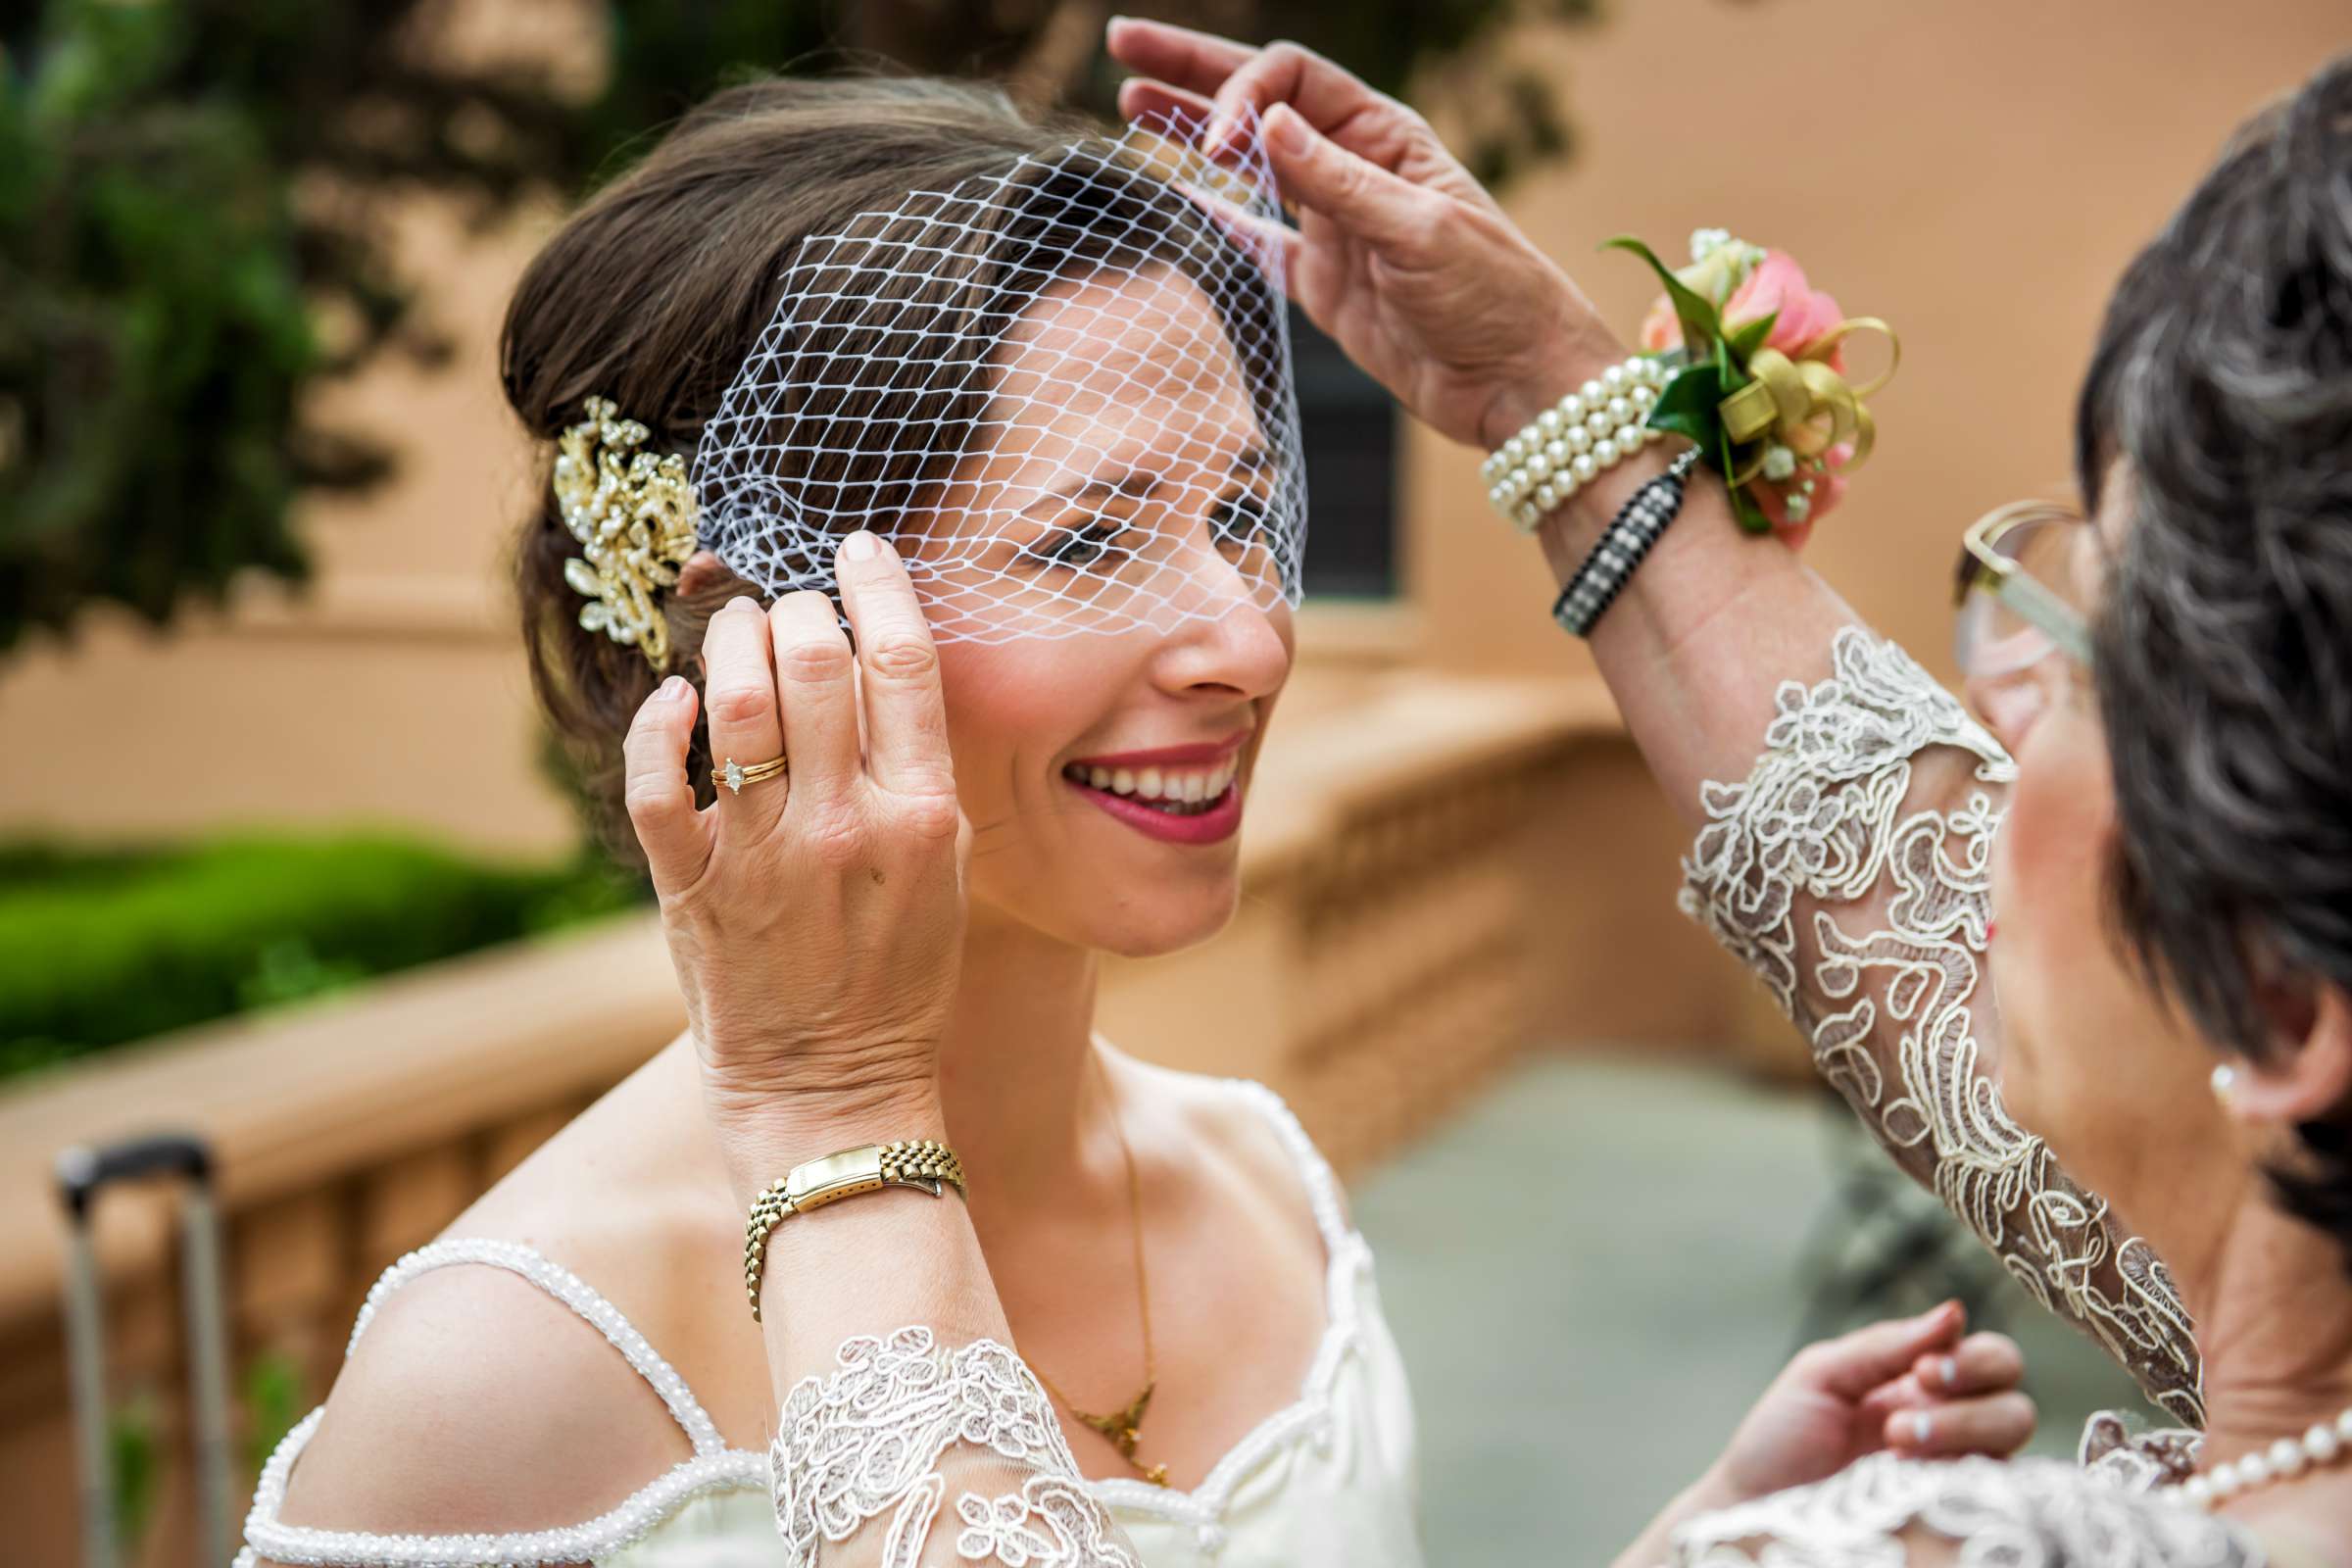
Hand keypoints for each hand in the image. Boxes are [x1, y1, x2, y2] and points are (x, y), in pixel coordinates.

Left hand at [621, 532, 968, 1178]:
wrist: (835, 1087)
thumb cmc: (899, 974)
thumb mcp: (949, 869)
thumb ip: (919, 767)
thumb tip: (883, 657)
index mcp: (923, 816)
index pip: (905, 661)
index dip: (877, 582)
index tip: (858, 545)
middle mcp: (845, 826)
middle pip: (817, 658)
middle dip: (799, 605)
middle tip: (793, 604)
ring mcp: (764, 857)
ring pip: (736, 697)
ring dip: (729, 638)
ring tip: (734, 627)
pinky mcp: (693, 888)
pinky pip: (657, 778)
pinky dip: (657, 722)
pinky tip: (674, 701)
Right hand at [1107, 18, 1623, 449]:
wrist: (1517, 382)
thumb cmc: (1493, 296)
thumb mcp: (1419, 230)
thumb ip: (1339, 182)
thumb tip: (1264, 124)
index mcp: (1383, 136)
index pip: (1292, 80)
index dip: (1241, 95)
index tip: (1215, 146)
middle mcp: (1353, 169)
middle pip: (1259, 102)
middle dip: (1193, 72)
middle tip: (1124, 42)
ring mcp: (1334, 225)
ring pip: (1250, 165)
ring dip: (1194, 134)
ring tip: (1133, 105)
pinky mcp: (1324, 283)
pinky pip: (1261, 240)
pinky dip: (1222, 220)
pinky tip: (1184, 196)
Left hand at [1703, 1302, 2036, 1508]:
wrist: (1758, 1508)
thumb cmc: (1782, 1439)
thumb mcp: (1822, 1375)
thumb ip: (1885, 1345)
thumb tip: (1954, 1313)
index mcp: (1925, 1384)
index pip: (1993, 1359)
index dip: (1973, 1361)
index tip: (1922, 1372)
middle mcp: (1954, 1427)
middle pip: (2017, 1405)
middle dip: (1969, 1404)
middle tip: (1901, 1423)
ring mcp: (1958, 1475)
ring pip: (2012, 1447)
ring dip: (1962, 1436)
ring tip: (1895, 1447)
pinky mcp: (1954, 1516)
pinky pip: (1997, 1496)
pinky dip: (1961, 1478)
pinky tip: (1910, 1480)